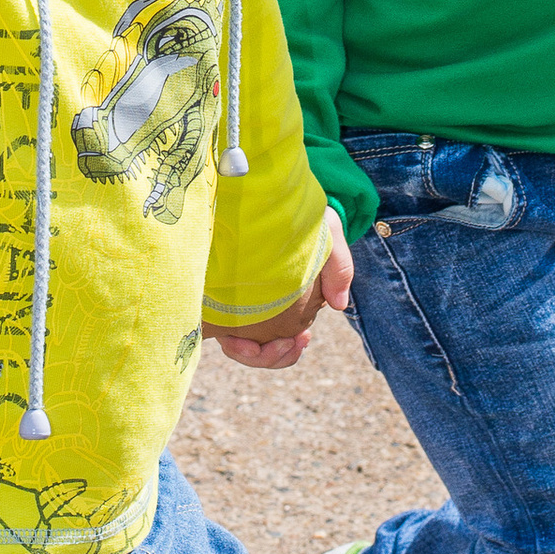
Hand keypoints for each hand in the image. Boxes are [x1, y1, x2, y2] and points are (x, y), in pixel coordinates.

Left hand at [210, 212, 354, 369]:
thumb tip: (339, 306)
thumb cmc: (299, 219)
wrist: (270, 197)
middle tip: (286, 342)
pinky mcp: (214, 299)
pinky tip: (232, 338)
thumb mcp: (327, 237)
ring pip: (238, 349)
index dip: (287, 351)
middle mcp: (256, 310)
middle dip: (270, 357)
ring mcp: (234, 307)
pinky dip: (229, 343)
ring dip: (250, 355)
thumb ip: (338, 268)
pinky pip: (215, 335)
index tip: (302, 337)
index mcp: (282, 305)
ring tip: (249, 344)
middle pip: (259, 352)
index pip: (283, 343)